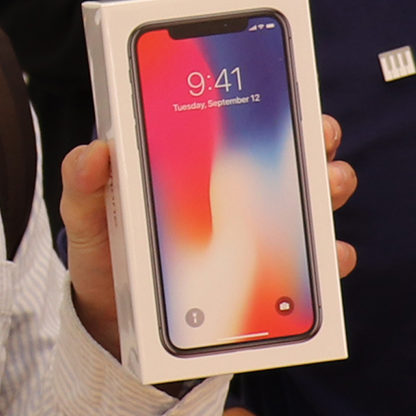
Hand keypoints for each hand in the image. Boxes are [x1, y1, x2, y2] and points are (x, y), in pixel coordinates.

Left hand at [60, 120, 357, 357]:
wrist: (113, 321)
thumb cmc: (105, 255)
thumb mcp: (85, 216)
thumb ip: (82, 183)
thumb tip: (96, 152)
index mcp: (197, 162)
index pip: (244, 119)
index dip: (273, 100)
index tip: (290, 94)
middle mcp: (240, 190)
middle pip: (294, 151)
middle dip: (317, 138)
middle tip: (317, 139)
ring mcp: (261, 233)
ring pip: (315, 200)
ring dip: (330, 188)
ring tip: (324, 191)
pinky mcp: (271, 279)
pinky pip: (314, 267)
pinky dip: (332, 257)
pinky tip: (331, 256)